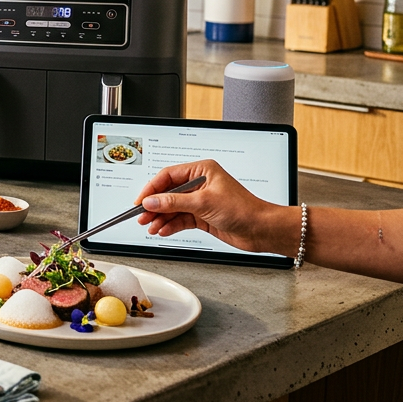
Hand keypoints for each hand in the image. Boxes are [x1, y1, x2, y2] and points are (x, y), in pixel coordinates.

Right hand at [134, 159, 296, 255]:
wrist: (262, 230)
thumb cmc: (243, 209)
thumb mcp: (203, 203)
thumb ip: (173, 202)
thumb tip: (151, 201)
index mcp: (202, 171)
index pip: (168, 176)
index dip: (152, 189)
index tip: (141, 201)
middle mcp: (200, 184)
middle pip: (168, 193)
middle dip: (154, 206)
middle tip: (142, 216)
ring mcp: (201, 200)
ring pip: (173, 208)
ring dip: (161, 218)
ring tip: (151, 226)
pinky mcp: (203, 216)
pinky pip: (181, 219)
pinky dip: (171, 225)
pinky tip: (164, 230)